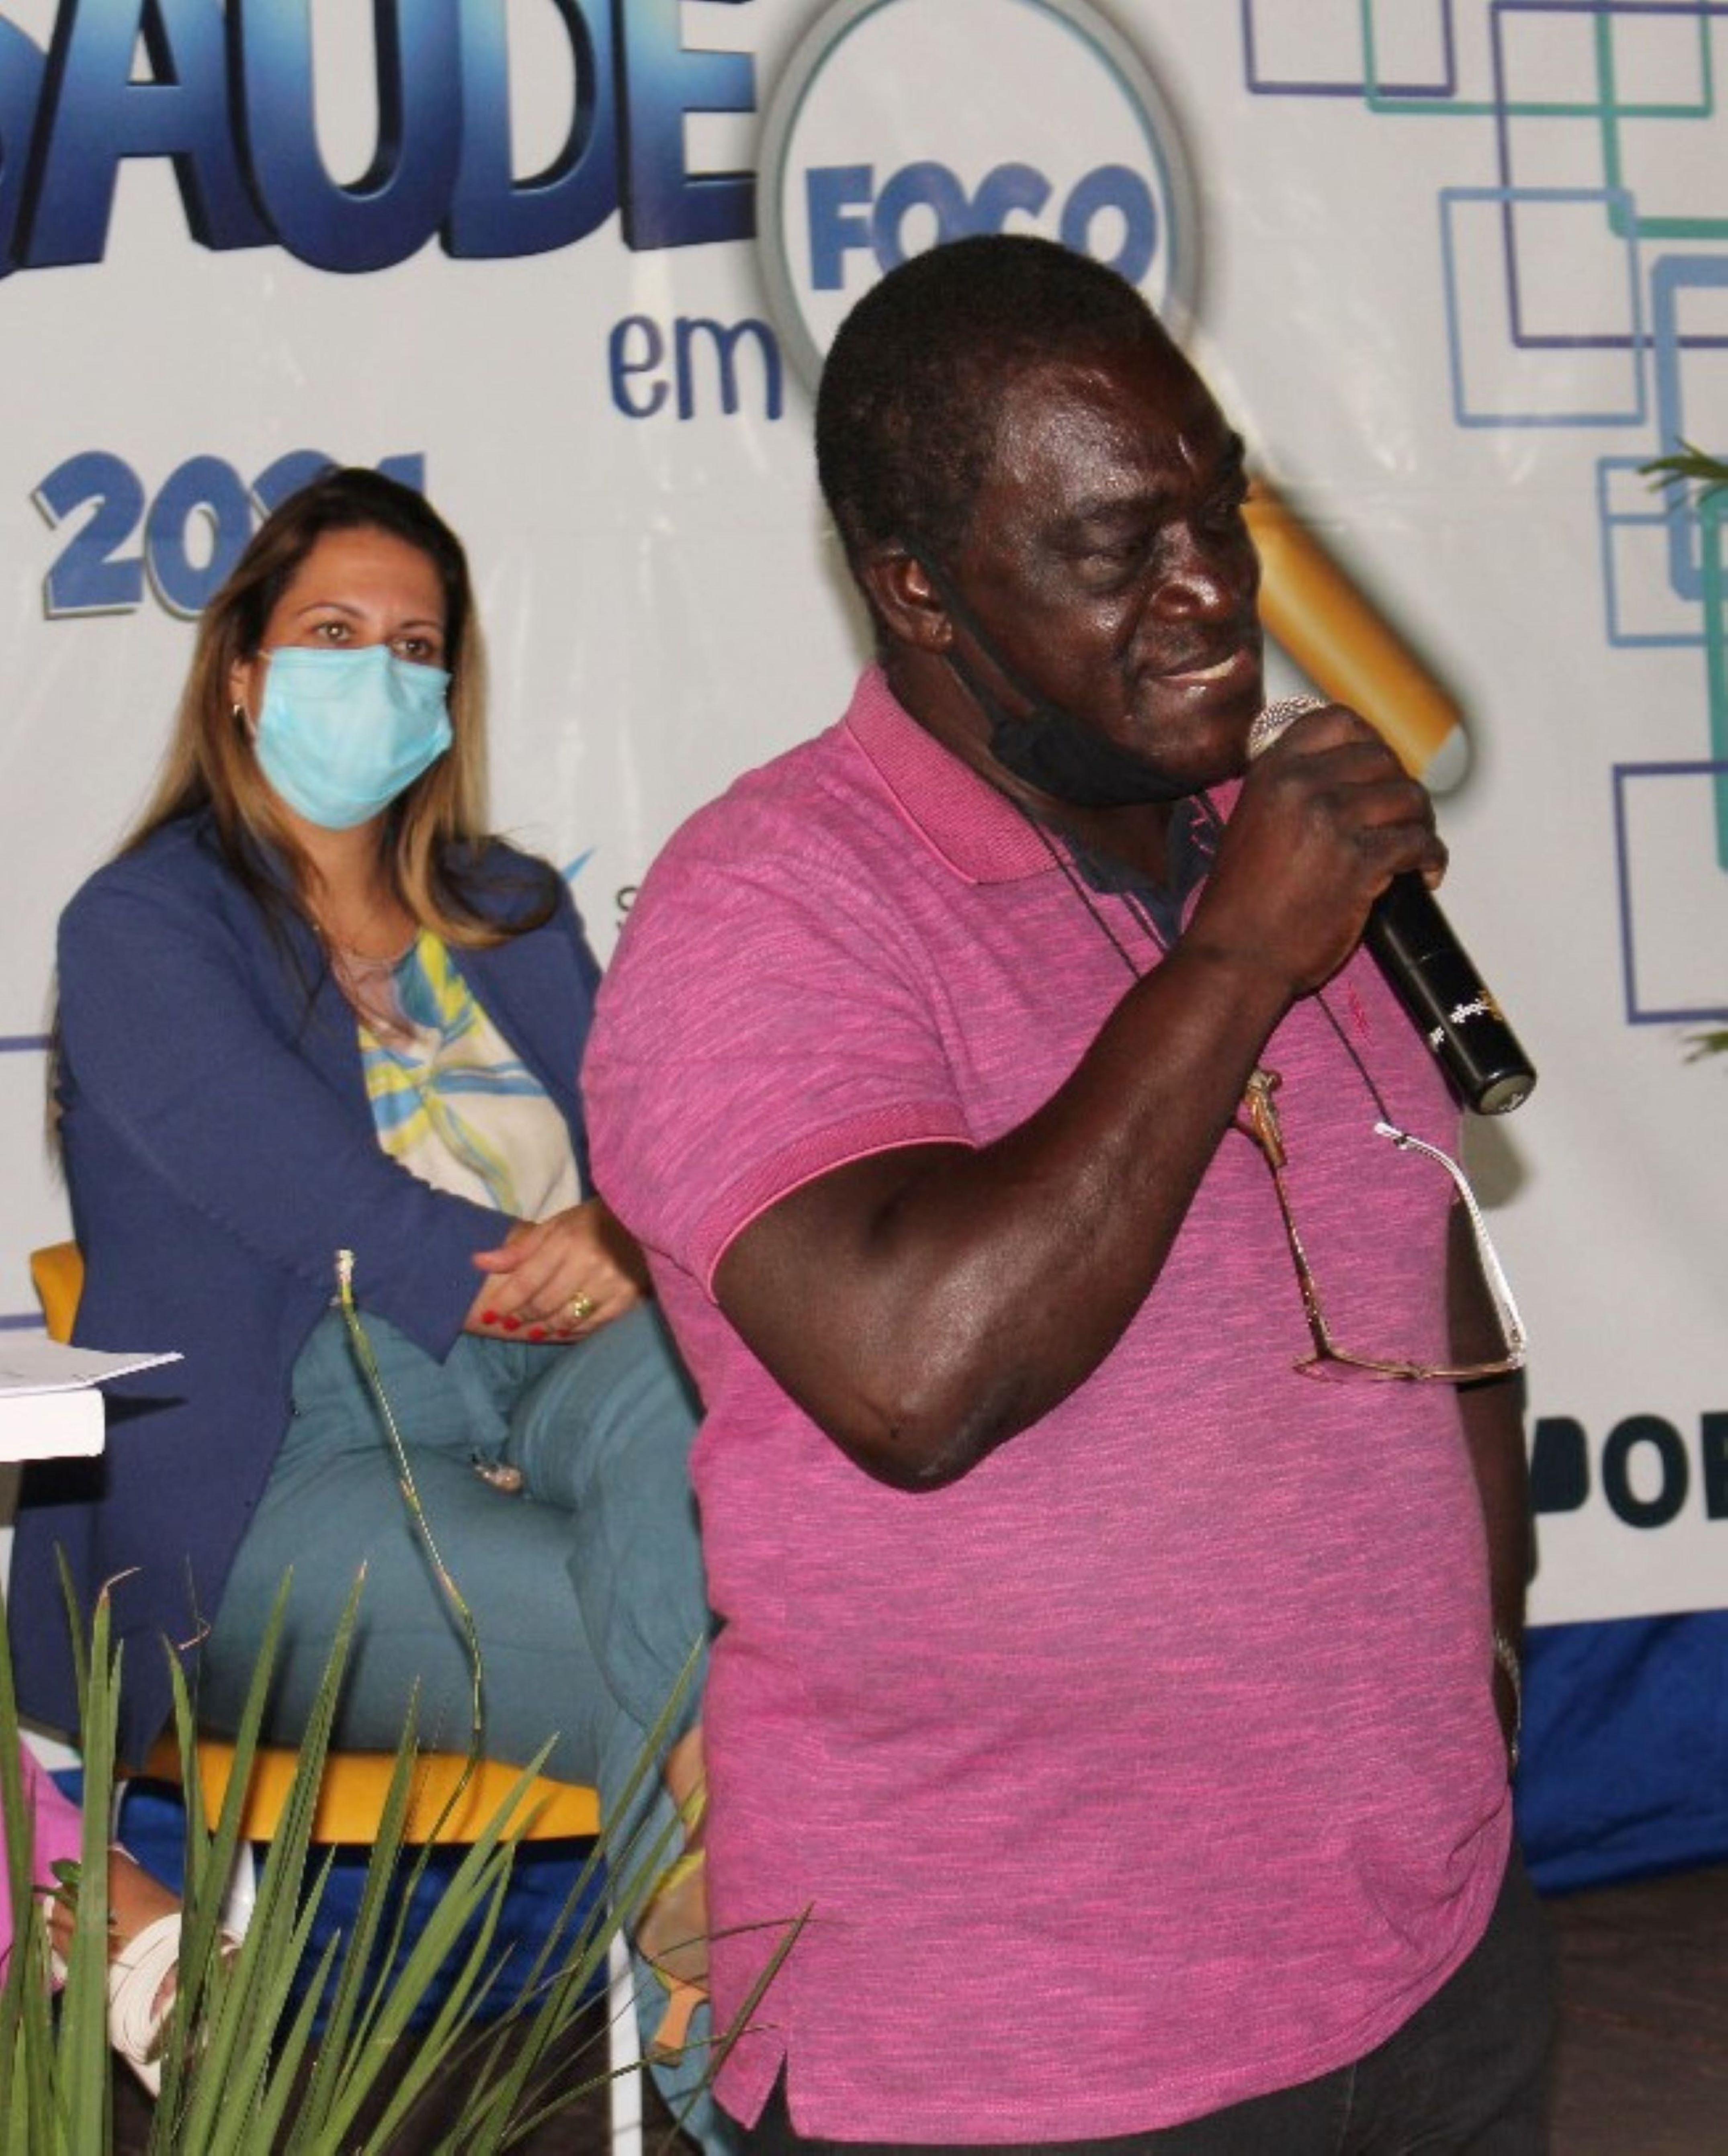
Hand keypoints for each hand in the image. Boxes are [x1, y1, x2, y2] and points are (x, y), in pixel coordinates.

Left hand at [464, 1197, 649, 1341]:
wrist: (647, 1219)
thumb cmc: (594, 1221)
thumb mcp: (556, 1225)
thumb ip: (519, 1248)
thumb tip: (478, 1262)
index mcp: (567, 1240)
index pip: (526, 1281)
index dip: (505, 1302)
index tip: (490, 1315)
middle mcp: (588, 1263)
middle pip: (544, 1303)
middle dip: (522, 1317)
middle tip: (511, 1324)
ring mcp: (611, 1282)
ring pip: (567, 1318)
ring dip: (545, 1328)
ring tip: (534, 1330)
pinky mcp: (629, 1297)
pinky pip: (594, 1324)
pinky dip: (574, 1330)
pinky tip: (563, 1330)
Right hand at [1189, 701, 1445, 998]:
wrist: (1236, 957)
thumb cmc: (1241, 904)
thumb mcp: (1250, 825)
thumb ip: (1289, 792)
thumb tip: (1342, 775)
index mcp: (1272, 772)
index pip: (1338, 722)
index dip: (1368, 740)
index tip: (1378, 766)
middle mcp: (1302, 786)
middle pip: (1382, 759)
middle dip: (1399, 788)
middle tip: (1401, 817)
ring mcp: (1333, 821)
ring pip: (1408, 797)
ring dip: (1419, 823)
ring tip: (1414, 847)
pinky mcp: (1361, 862)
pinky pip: (1419, 842)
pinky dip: (1431, 859)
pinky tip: (1424, 874)